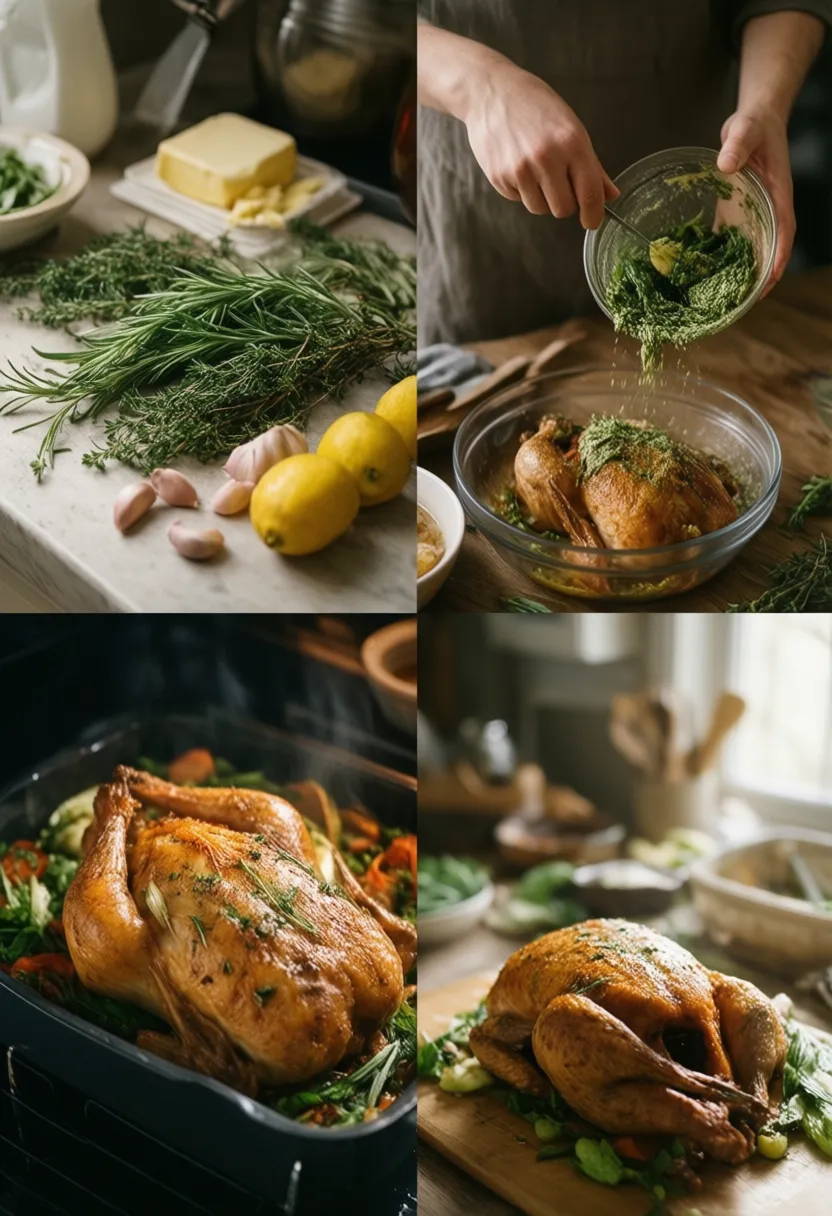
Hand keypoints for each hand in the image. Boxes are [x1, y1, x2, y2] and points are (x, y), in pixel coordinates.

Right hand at [462, 61, 618, 227]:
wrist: (491, 92)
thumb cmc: (535, 106)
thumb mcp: (571, 127)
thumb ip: (592, 166)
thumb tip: (611, 195)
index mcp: (571, 142)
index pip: (589, 193)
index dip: (593, 214)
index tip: (592, 221)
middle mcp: (546, 157)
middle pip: (563, 209)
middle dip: (565, 203)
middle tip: (560, 183)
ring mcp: (520, 169)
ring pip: (540, 209)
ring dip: (542, 198)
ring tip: (536, 170)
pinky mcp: (499, 177)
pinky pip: (519, 200)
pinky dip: (522, 190)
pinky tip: (518, 165)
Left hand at [717, 110, 793, 293]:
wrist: (753, 122)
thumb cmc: (755, 125)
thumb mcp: (746, 130)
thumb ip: (737, 145)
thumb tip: (726, 164)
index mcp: (778, 194)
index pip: (784, 231)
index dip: (778, 257)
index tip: (770, 280)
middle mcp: (768, 209)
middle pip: (770, 248)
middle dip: (761, 276)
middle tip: (745, 302)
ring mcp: (752, 213)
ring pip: (751, 248)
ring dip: (741, 271)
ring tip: (725, 298)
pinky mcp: (736, 212)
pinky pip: (730, 238)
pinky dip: (721, 256)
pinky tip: (705, 273)